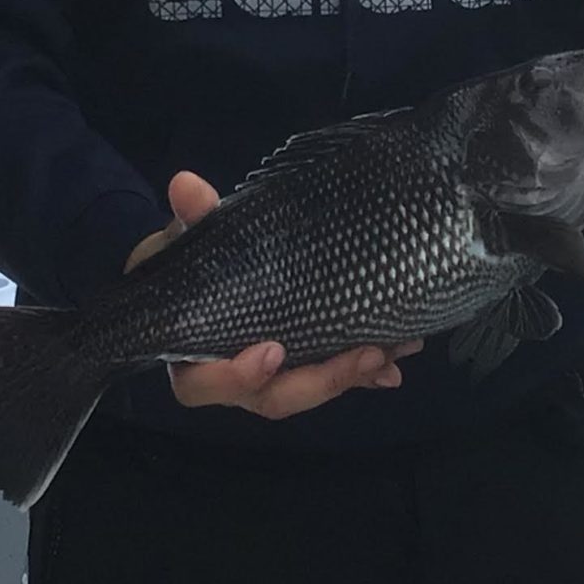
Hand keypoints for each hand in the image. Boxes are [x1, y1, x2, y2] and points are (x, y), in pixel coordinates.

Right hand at [126, 173, 421, 416]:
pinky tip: (398, 357)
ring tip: (396, 350)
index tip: (273, 351)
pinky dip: (364, 369)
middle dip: (322, 380)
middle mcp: (233, 375)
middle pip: (271, 398)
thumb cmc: (188, 255)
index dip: (237, 377)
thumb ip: (192, 215)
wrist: (201, 260)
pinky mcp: (303, 363)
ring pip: (309, 389)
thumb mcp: (185, 233)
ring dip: (354, 374)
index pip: (204, 384)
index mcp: (192, 355)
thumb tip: (186, 185)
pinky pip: (332, 373)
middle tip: (366, 353)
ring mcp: (272, 375)